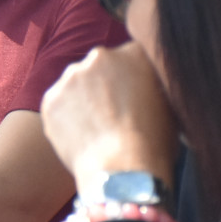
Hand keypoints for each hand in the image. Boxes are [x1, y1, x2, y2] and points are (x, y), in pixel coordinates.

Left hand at [40, 42, 178, 188]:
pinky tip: (81, 136)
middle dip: (104, 86)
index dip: (132, 80)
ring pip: (76, 86)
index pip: (130, 58)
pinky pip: (58, 106)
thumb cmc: (154, 142)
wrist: (122, 167)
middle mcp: (100, 57)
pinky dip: (65, 118)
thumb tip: (146, 87)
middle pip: (99, 68)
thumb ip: (152, 84)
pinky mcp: (50, 99)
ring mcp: (71, 77)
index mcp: (134, 53)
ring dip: (82, 100)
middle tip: (112, 114)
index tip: (132, 98)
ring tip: (96, 129)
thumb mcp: (170, 104)